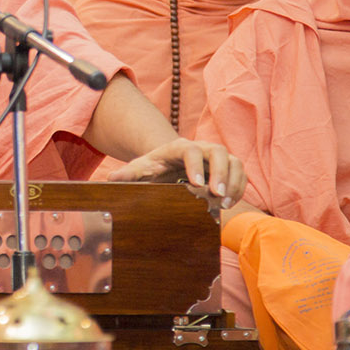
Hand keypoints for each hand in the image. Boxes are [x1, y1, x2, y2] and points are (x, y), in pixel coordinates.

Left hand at [106, 138, 244, 208]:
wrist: (169, 165)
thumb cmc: (154, 168)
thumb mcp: (140, 169)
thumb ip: (128, 174)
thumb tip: (109, 179)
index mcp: (179, 147)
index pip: (191, 150)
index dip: (195, 166)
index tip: (196, 185)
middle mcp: (202, 148)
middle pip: (218, 152)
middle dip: (220, 173)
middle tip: (216, 195)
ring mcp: (217, 157)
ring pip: (234, 162)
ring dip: (233, 182)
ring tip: (225, 203)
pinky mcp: (228, 167)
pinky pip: (240, 174)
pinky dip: (238, 187)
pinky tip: (230, 203)